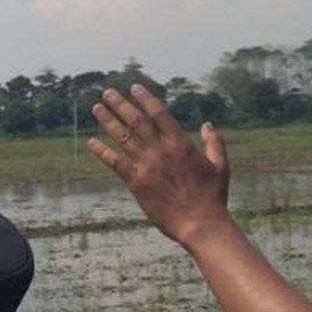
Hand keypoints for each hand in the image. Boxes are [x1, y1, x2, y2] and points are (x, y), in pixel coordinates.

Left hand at [89, 85, 231, 248]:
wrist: (200, 224)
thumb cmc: (213, 196)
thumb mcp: (220, 165)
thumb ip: (214, 142)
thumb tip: (207, 124)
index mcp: (181, 144)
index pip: (159, 113)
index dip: (145, 99)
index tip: (135, 88)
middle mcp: (161, 151)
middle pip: (136, 121)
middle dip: (120, 104)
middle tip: (108, 92)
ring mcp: (147, 166)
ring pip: (123, 137)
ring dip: (108, 121)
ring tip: (97, 108)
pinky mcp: (136, 183)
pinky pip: (115, 163)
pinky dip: (102, 151)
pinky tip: (92, 142)